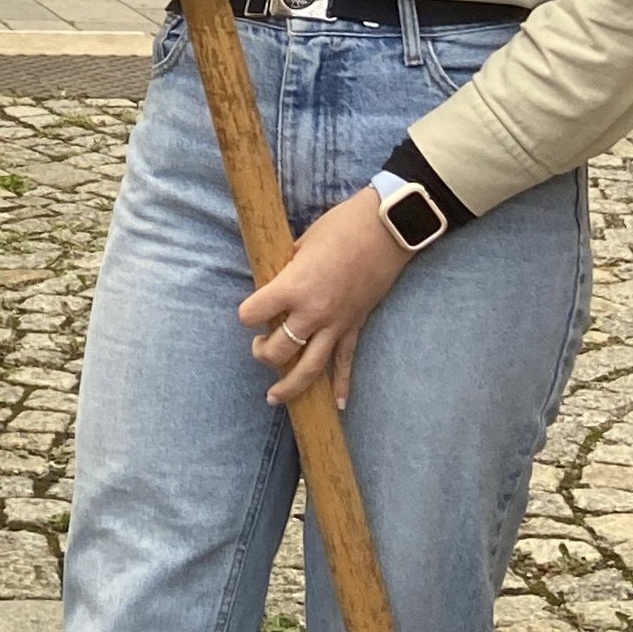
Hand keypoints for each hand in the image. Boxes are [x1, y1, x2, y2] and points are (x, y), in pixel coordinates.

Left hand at [239, 189, 411, 410]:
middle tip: (260, 345)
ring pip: (308, 368)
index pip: (252, 314)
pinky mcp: (356, 325)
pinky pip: (346, 362)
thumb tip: (276, 279)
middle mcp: (312, 312)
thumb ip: (287, 267)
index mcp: (293, 286)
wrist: (386, 227)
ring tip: (273, 397)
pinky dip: (343, 385)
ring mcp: (336, 323)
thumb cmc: (342, 225)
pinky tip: (338, 405)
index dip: (246, 314)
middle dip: (262, 352)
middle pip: (276, 351)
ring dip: (289, 386)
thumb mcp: (303, 241)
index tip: (249, 311)